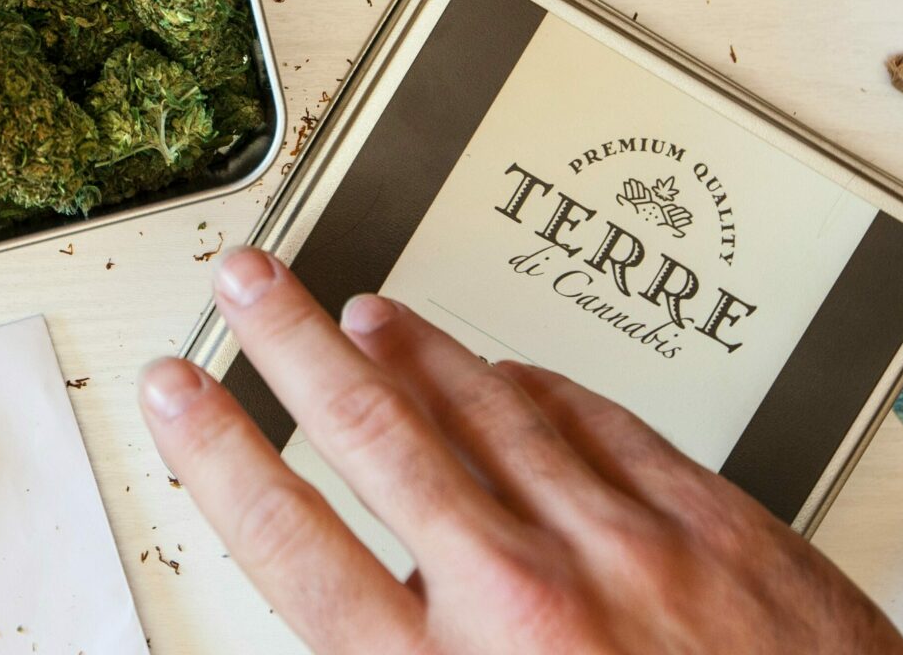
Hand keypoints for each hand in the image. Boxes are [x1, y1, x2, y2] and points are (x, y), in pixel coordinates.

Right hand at [139, 248, 902, 653]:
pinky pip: (609, 426)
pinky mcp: (723, 531)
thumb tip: (363, 626)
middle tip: (247, 281)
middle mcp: (528, 603)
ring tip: (365, 307)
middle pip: (375, 432)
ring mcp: (630, 553)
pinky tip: (519, 368)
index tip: (179, 393)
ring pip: (493, 408)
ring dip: (416, 350)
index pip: (291, 537)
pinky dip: (546, 389)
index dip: (218, 451)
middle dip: (291, 343)